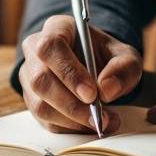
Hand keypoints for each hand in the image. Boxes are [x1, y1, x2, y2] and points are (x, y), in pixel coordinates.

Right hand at [19, 15, 142, 132]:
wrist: (98, 68)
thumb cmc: (108, 57)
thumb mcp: (125, 56)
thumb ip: (123, 68)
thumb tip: (107, 89)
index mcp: (57, 28)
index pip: (51, 47)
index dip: (68, 72)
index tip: (92, 94)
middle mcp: (35, 49)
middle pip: (40, 80)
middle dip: (71, 104)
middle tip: (99, 117)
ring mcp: (29, 75)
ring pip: (40, 104)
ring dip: (71, 120)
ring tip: (101, 123)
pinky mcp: (31, 99)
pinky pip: (43, 119)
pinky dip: (68, 128)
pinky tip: (89, 125)